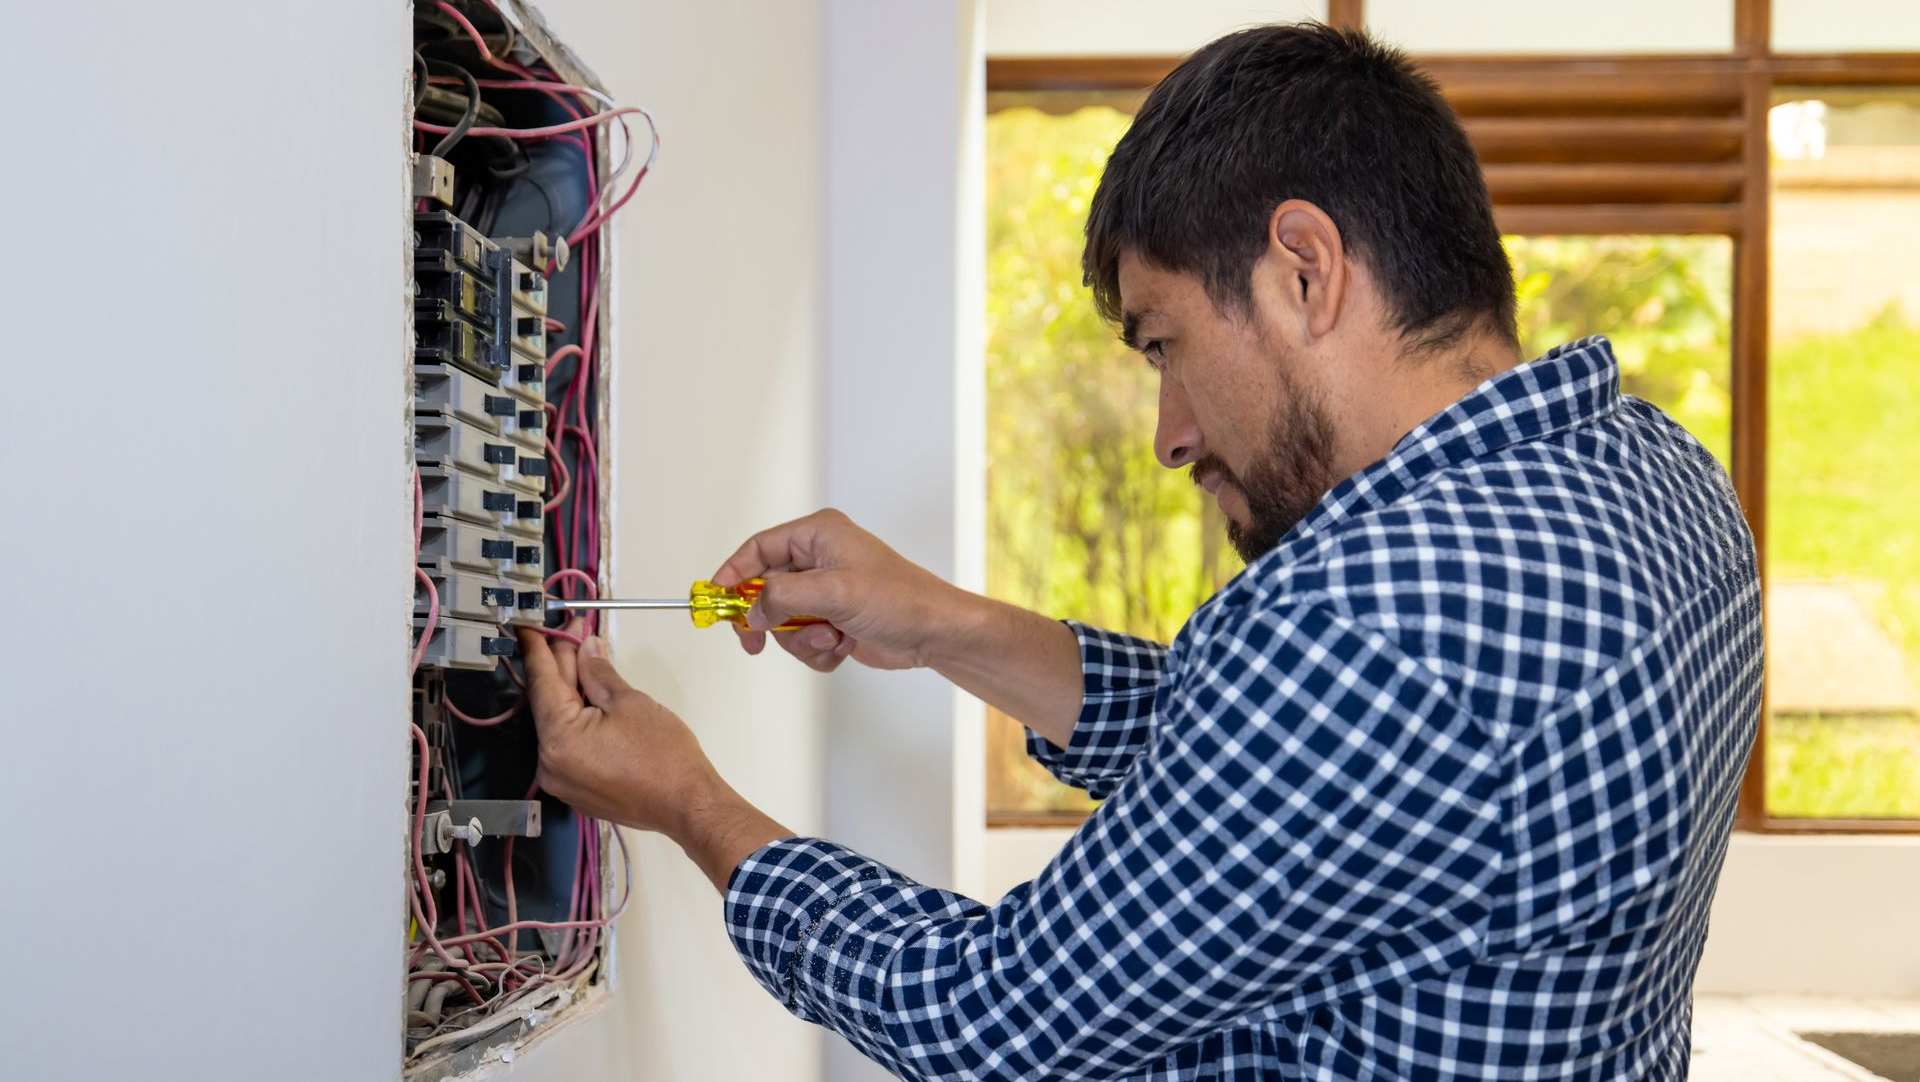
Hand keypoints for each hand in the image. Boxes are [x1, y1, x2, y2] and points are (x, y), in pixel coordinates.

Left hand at [517, 624, 794, 891]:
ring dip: (572, 691)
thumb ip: (598, 672)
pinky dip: (577, 719)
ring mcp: (561, 779)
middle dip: (563, 666)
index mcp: (558, 738)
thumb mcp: (629, 702)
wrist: (687, 804)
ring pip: (559, 723)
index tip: (530, 626)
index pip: (541, 682)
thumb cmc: (664, 756)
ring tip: (588, 662)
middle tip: (576, 634)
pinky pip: (568, 744)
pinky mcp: (576, 788)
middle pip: (549, 702)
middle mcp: (549, 763)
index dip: (538, 649)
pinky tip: (592, 698)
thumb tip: (585, 649)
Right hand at [713, 508, 971, 672]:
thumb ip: (783, 597)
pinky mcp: (834, 621)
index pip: (759, 548)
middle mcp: (820, 559)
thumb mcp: (833, 592)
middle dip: (771, 619)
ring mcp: (826, 592)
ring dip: (802, 639)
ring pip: (782, 621)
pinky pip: (803, 641)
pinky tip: (843, 646)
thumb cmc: (898, 600)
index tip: (715, 600)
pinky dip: (818, 650)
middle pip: (765, 590)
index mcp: (818, 534)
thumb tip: (751, 611)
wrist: (934, 633)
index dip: (733, 573)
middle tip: (756, 642)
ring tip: (832, 638)